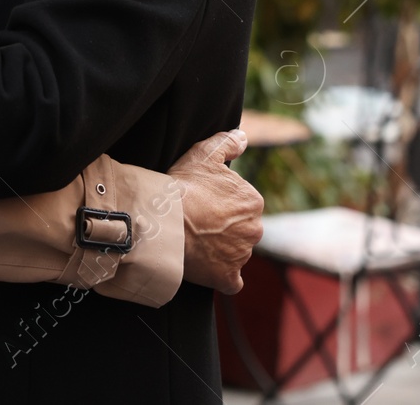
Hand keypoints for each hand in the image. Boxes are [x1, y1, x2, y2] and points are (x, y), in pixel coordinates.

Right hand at [167, 129, 262, 293]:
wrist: (164, 221)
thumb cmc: (183, 186)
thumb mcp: (204, 154)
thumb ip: (228, 142)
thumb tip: (241, 137)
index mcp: (253, 202)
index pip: (243, 206)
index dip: (223, 205)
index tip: (204, 204)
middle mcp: (254, 230)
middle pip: (242, 230)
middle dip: (225, 229)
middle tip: (199, 223)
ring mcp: (241, 256)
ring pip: (236, 253)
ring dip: (221, 251)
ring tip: (196, 242)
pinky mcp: (227, 277)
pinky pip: (231, 281)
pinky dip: (223, 277)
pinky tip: (209, 270)